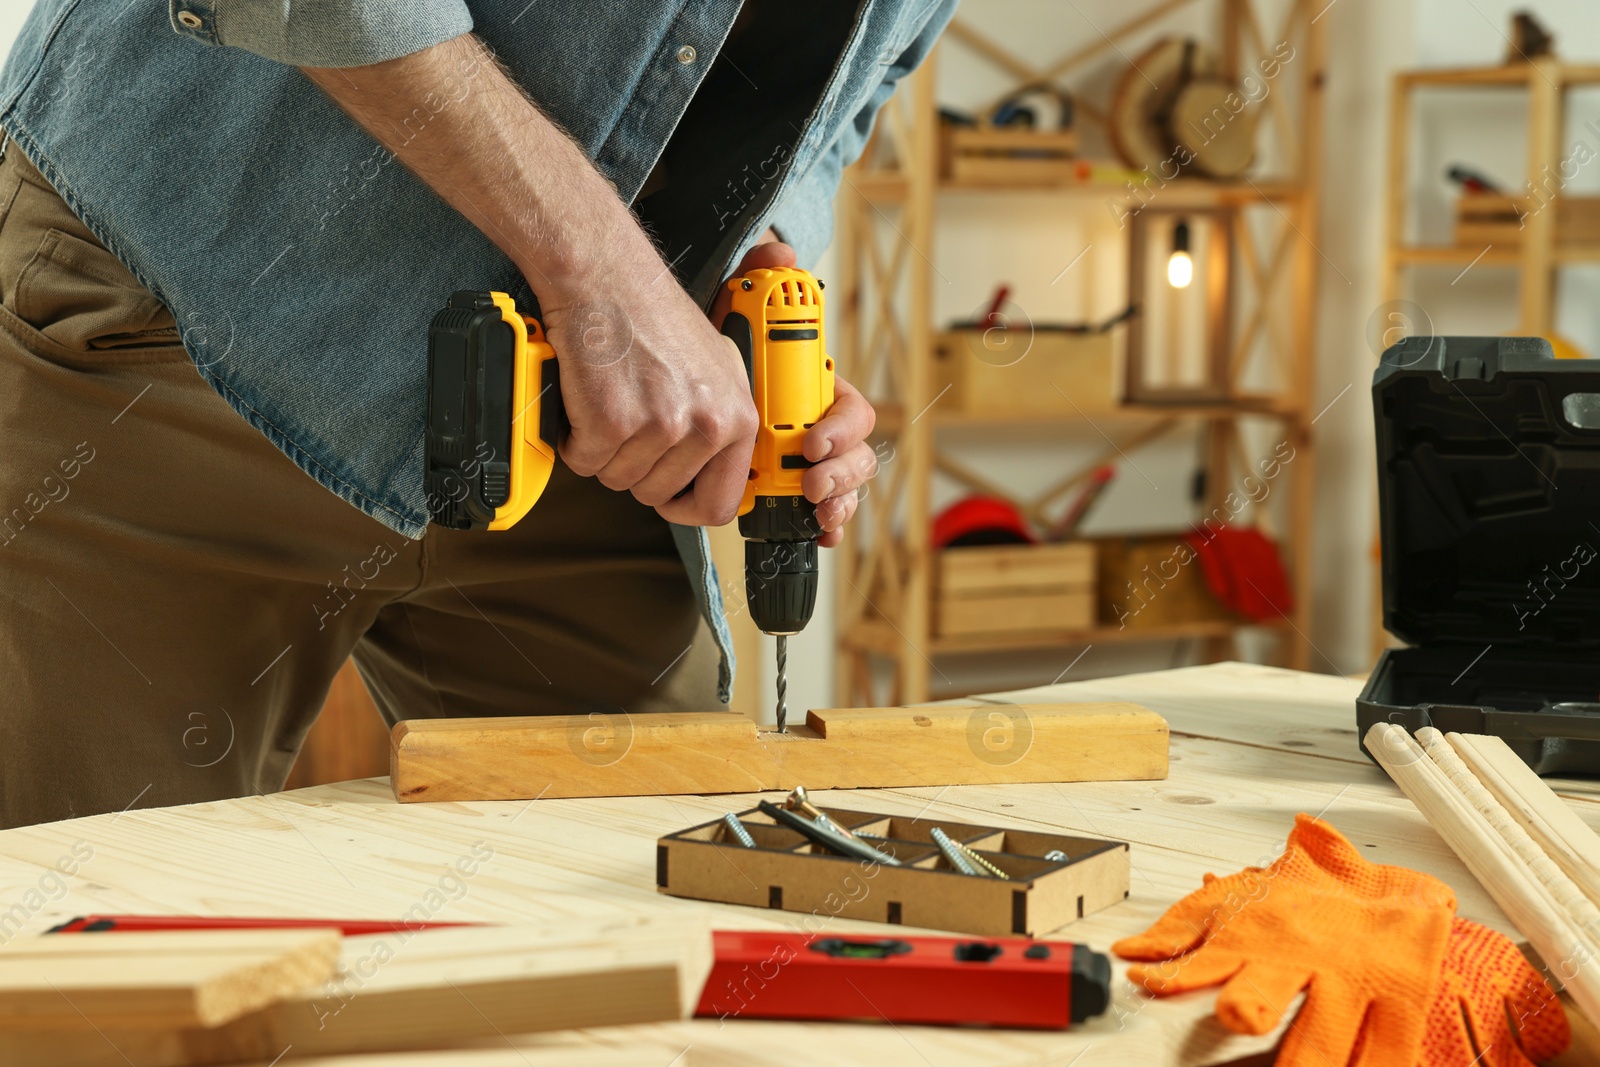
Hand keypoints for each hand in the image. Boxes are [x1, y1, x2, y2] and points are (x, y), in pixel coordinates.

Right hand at [539, 258, 758, 527]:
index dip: (685, 507)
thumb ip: (718, 421)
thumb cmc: (652, 313)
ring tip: (608, 400)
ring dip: (602, 450)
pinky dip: (574, 438)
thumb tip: (715, 472)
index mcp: (737, 416)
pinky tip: (586, 399)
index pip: (720, 503)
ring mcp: (661, 424)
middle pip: (657, 494)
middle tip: (625, 421)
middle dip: (632, 466)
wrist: (606, 275)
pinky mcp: (613, 420)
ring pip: (617, 478)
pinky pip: (584, 461)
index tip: (668, 498)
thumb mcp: (714, 367)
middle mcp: (706, 424)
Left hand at [714, 240, 876, 547]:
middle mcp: (821, 427)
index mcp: (818, 390)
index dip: (841, 429)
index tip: (814, 439)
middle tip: (810, 479)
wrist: (681, 385)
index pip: (853, 411)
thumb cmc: (716, 352)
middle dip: (841, 473)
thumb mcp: (732, 309)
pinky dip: (824, 524)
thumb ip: (755, 275)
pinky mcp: (791, 490)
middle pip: (856, 456)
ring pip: (844, 488)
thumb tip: (778, 250)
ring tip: (812, 506)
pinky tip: (817, 532)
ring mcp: (810, 462)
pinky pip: (819, 512)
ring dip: (836, 500)